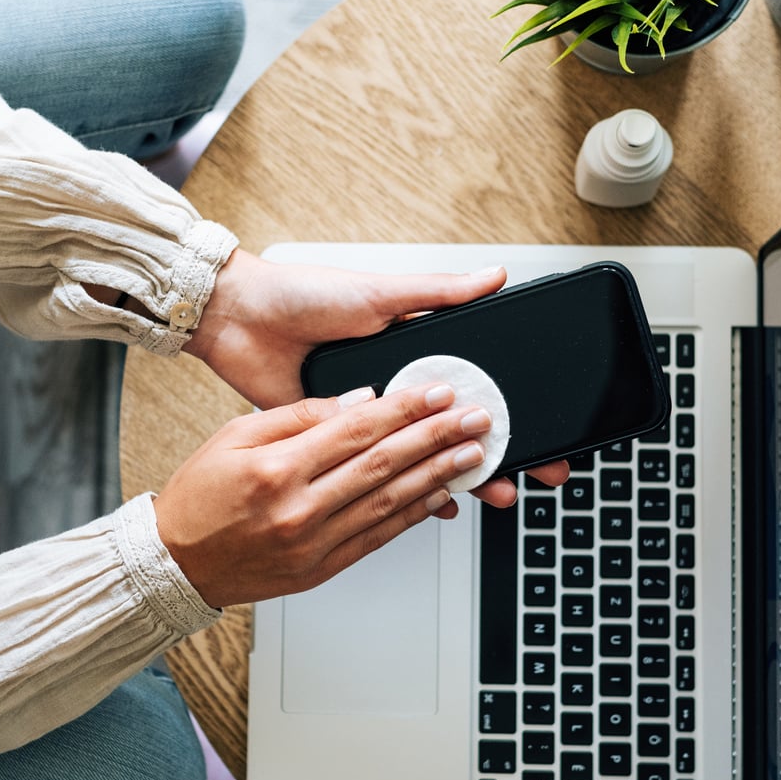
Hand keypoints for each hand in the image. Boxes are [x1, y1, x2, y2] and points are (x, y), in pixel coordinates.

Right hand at [154, 381, 496, 608]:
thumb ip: (298, 416)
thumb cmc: (198, 497)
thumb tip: (357, 401)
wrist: (175, 562)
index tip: (438, 393)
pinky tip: (439, 496)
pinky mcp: (321, 568)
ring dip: (436, 476)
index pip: (356, 430)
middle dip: (435, 438)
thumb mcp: (234, 435)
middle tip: (473, 419)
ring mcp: (313, 543)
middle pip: (382, 464)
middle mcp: (298, 509)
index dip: (404, 409)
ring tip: (470, 455)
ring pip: (389, 502)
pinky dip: (413, 514)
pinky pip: (379, 537)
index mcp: (276, 469)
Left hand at [183, 250, 569, 507]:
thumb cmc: (303, 296)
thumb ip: (438, 293)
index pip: (469, 386)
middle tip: (532, 471)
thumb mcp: (379, 293)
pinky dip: (405, 491)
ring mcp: (365, 418)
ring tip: (491, 490)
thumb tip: (495, 277)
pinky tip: (434, 502)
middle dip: (496, 450)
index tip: (541, 429)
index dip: (507, 408)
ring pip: (421, 454)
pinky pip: (374, 472)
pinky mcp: (333, 440)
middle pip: (453, 427)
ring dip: (458, 474)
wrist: (238, 318)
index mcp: (409, 352)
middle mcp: (393, 387)